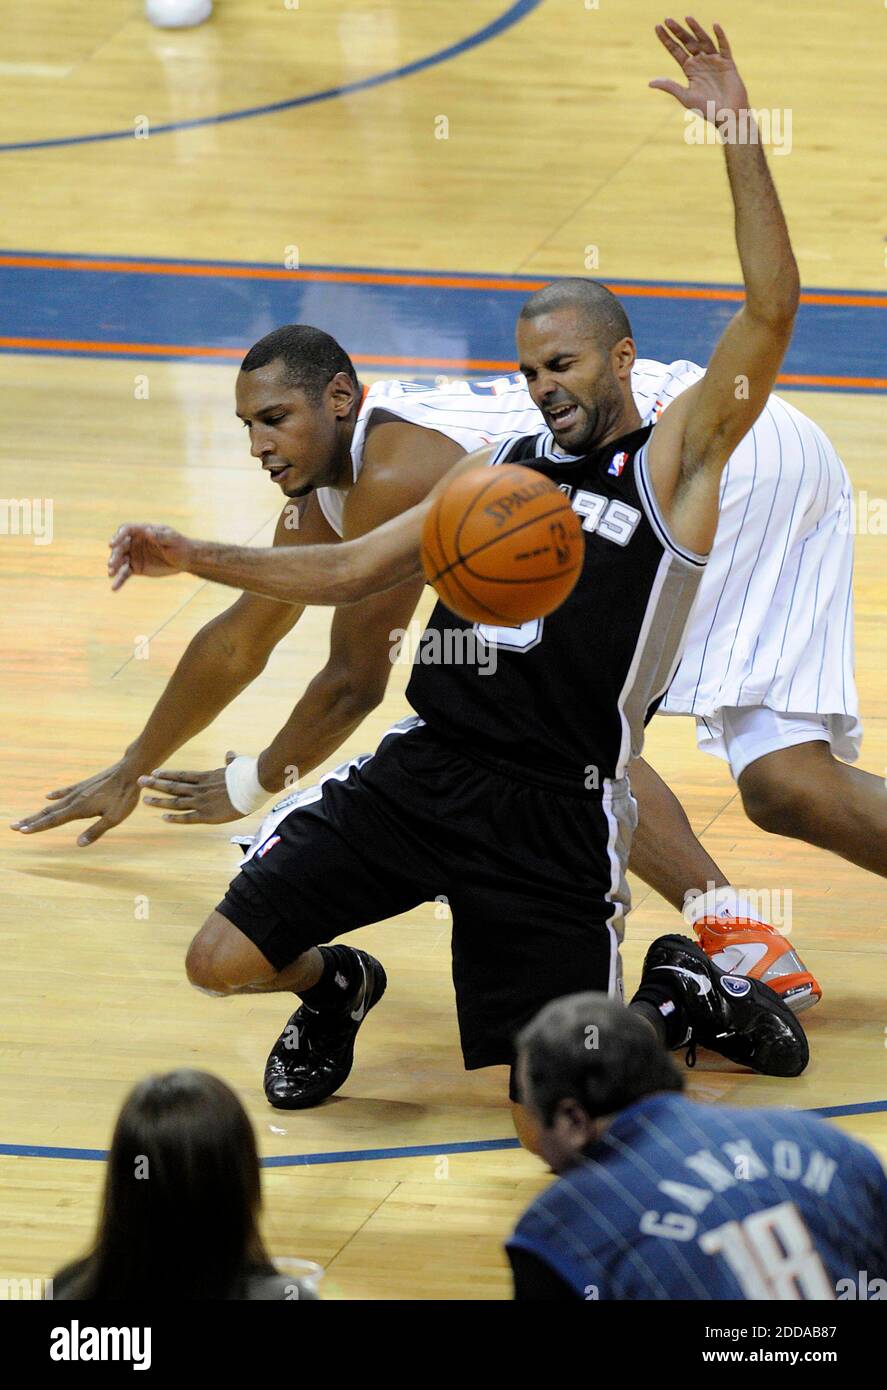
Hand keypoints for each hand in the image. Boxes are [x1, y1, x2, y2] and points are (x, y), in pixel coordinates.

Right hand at [11, 761, 141, 844]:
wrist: (130, 771)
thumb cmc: (125, 796)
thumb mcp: (114, 818)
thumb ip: (96, 831)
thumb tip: (78, 844)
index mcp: (79, 808)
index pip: (53, 821)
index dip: (37, 827)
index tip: (21, 831)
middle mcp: (75, 799)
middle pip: (48, 813)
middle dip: (31, 821)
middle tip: (13, 826)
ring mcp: (79, 790)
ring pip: (55, 804)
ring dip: (39, 811)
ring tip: (27, 817)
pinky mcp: (86, 785)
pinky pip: (66, 792)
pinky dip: (56, 795)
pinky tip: (48, 796)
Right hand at [108, 523, 191, 590]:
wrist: (185, 560)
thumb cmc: (180, 546)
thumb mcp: (172, 540)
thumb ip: (160, 536)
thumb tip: (148, 531)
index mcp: (142, 531)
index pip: (126, 530)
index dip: (118, 536)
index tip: (112, 544)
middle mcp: (134, 542)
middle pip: (120, 546)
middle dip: (115, 555)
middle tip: (111, 564)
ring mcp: (133, 555)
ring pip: (120, 560)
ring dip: (114, 567)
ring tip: (111, 574)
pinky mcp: (135, 568)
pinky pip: (125, 573)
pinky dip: (119, 580)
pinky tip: (114, 588)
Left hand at [138, 751, 247, 824]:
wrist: (255, 784)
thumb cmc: (248, 774)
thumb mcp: (236, 765)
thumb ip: (230, 761)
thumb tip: (230, 754)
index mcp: (206, 777)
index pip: (181, 775)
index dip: (166, 774)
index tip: (154, 772)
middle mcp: (200, 789)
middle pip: (173, 786)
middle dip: (155, 784)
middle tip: (139, 781)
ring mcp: (202, 802)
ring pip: (176, 801)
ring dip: (159, 801)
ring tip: (145, 799)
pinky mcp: (209, 815)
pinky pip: (188, 818)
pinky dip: (175, 818)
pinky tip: (163, 817)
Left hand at [649, 17, 747, 121]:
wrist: (727, 116)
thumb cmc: (707, 109)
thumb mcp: (685, 97)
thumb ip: (670, 87)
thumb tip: (649, 82)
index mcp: (690, 69)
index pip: (676, 51)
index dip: (667, 40)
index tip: (657, 27)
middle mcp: (701, 62)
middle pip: (687, 42)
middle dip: (677, 31)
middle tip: (667, 19)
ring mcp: (714, 61)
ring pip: (704, 40)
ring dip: (696, 29)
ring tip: (687, 18)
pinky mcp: (728, 63)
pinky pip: (723, 46)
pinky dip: (720, 36)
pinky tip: (714, 25)